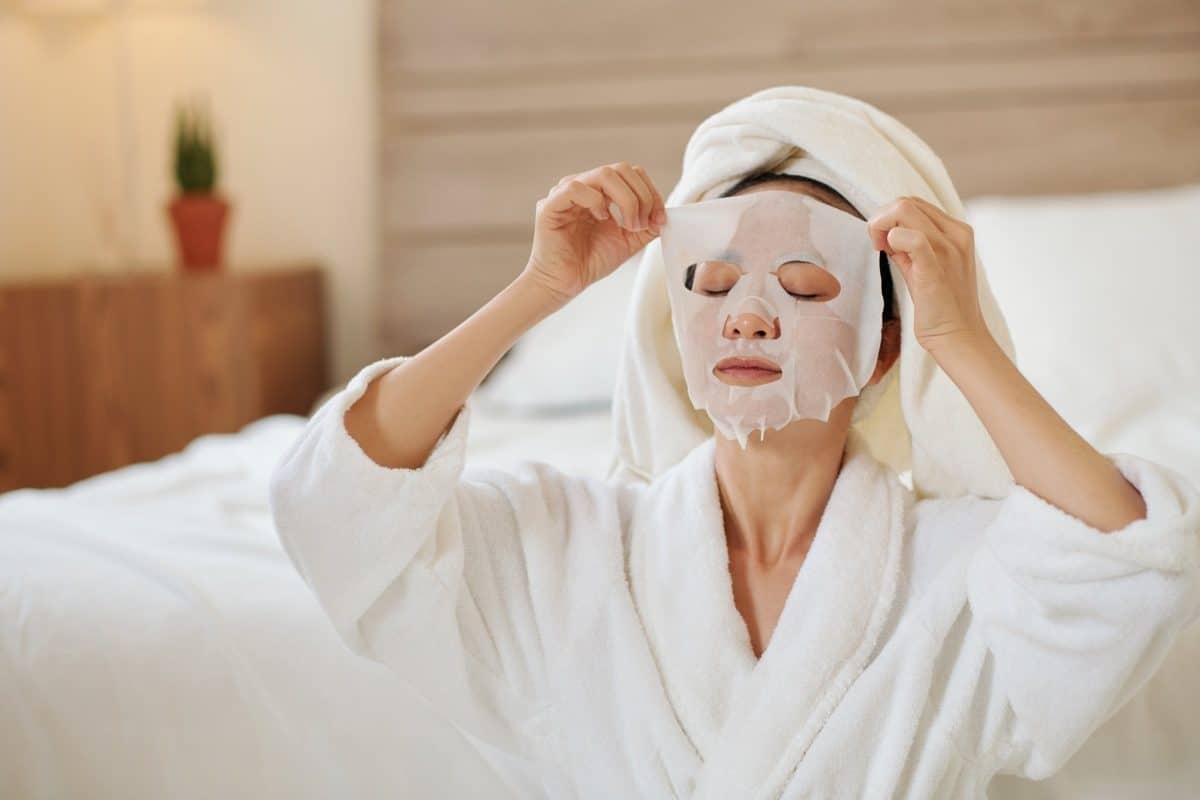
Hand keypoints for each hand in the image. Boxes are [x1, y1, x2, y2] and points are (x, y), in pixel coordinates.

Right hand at [523, 162, 666, 302]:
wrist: (563, 285)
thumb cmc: (589, 263)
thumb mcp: (627, 242)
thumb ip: (646, 226)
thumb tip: (665, 214)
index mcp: (600, 191)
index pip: (631, 173)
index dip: (650, 192)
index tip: (658, 219)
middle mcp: (583, 186)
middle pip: (621, 169)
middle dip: (641, 196)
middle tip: (641, 225)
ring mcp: (565, 193)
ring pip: (604, 174)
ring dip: (625, 200)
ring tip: (627, 226)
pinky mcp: (550, 205)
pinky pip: (576, 188)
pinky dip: (596, 202)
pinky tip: (601, 220)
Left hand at [866, 196, 991, 354]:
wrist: (959, 338)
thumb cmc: (940, 306)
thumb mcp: (925, 267)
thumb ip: (910, 247)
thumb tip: (888, 233)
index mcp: (957, 231)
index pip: (914, 203)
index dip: (890, 218)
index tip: (883, 243)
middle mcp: (956, 234)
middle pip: (906, 201)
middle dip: (881, 219)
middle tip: (878, 247)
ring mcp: (949, 249)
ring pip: (904, 209)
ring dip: (881, 227)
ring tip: (882, 251)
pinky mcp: (935, 268)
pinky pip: (912, 238)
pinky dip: (892, 239)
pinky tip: (889, 253)